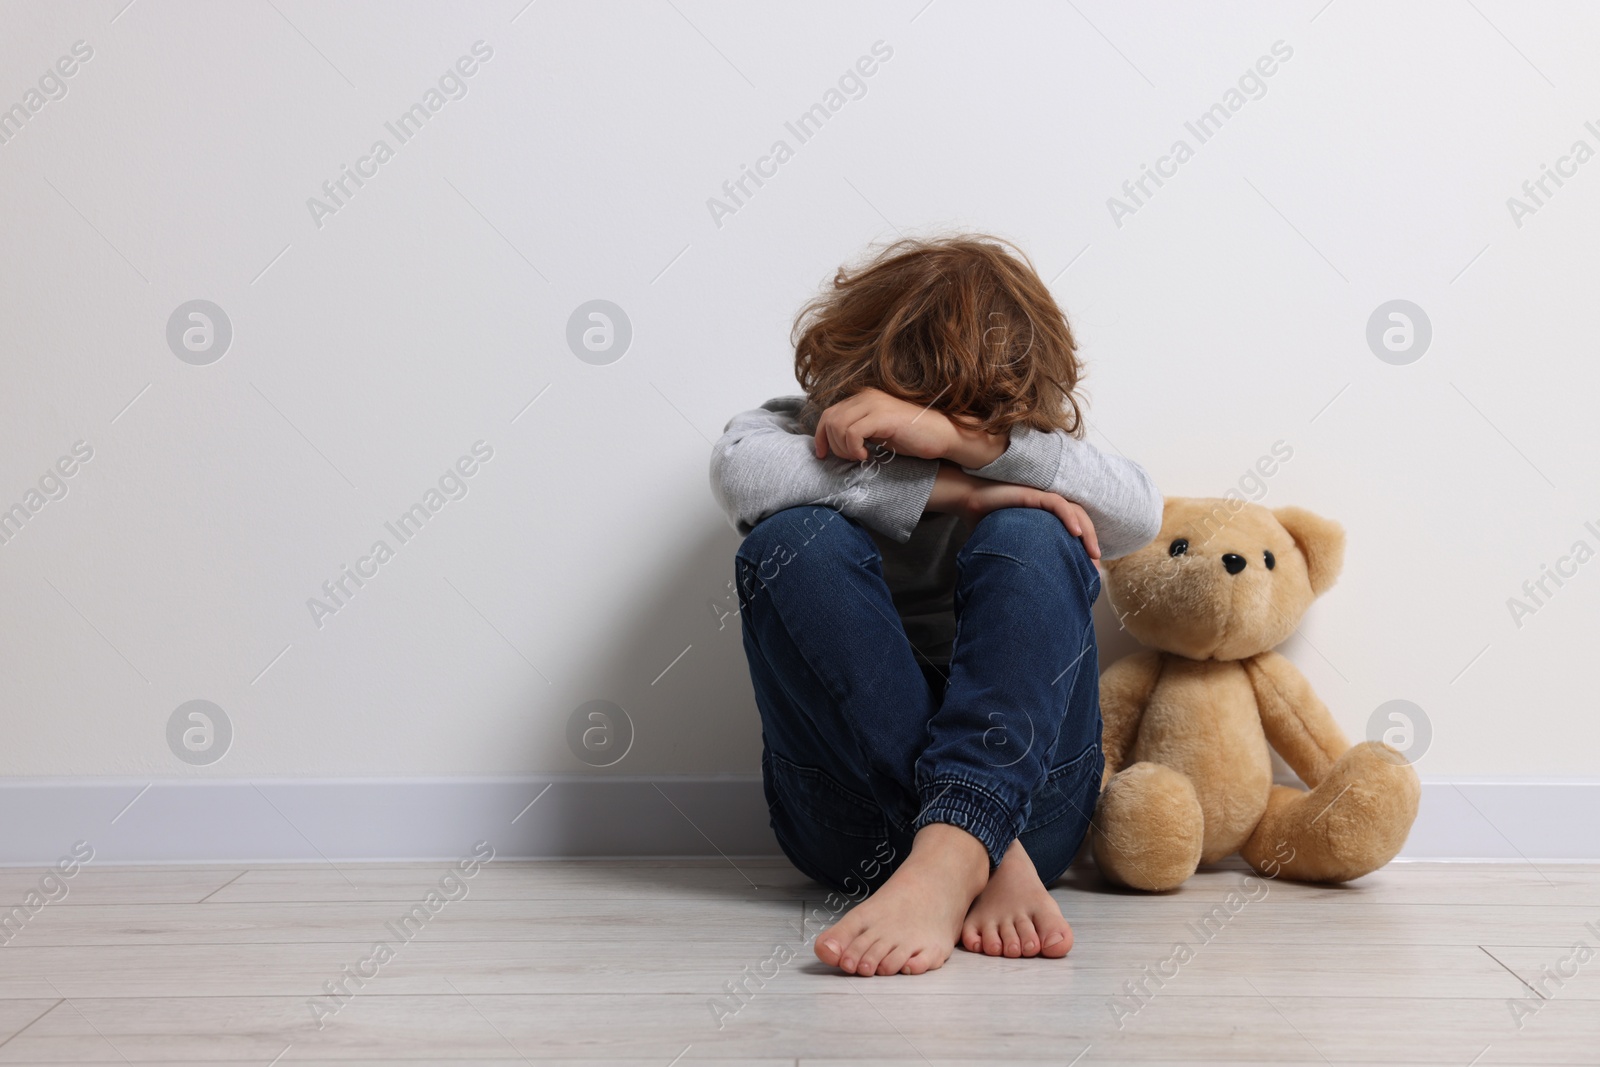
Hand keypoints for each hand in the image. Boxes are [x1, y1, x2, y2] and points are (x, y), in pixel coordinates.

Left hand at [813, 388, 1006, 467]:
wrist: (942, 434)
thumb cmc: (913, 436)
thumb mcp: (878, 432)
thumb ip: (857, 431)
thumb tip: (834, 444)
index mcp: (863, 398)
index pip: (828, 414)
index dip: (820, 436)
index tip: (823, 455)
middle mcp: (866, 396)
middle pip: (829, 420)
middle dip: (832, 445)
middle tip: (850, 459)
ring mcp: (874, 404)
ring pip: (837, 426)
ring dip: (843, 448)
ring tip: (860, 457)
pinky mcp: (882, 416)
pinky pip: (853, 432)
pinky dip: (854, 448)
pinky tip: (867, 456)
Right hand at [927, 465, 1100, 560]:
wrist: (968, 501)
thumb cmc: (985, 523)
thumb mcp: (1007, 545)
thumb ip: (1018, 559)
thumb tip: (1017, 591)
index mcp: (1045, 520)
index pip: (1072, 532)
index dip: (1083, 550)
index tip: (1089, 573)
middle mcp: (1047, 509)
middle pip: (1080, 523)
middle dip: (1091, 545)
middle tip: (1095, 568)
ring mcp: (1041, 499)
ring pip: (1075, 513)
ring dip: (1087, 533)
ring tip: (1092, 553)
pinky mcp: (1033, 494)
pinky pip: (1057, 504)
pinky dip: (1069, 517)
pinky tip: (1075, 533)